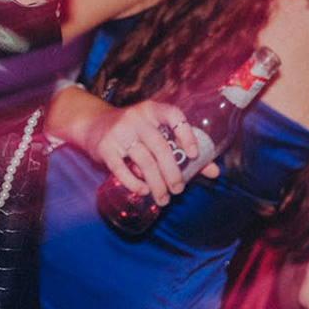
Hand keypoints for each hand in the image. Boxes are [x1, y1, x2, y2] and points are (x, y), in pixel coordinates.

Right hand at [79, 100, 217, 204]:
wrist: (94, 125)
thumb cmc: (134, 131)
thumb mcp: (156, 132)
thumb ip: (183, 150)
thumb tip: (215, 172)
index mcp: (152, 110)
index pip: (173, 115)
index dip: (186, 134)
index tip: (194, 155)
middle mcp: (136, 118)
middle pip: (161, 148)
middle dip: (173, 173)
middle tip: (178, 190)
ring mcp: (119, 132)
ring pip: (144, 162)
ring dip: (157, 184)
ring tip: (163, 198)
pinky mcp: (105, 147)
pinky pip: (121, 169)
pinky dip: (135, 183)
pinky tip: (143, 191)